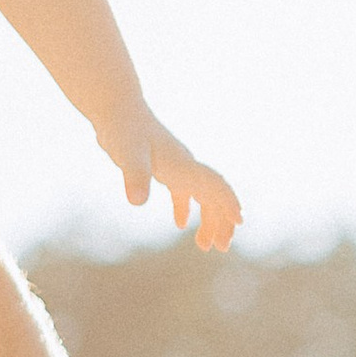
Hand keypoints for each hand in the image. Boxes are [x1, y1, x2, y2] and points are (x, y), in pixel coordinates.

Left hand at [96, 101, 240, 250]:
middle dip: (221, 221)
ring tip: (205, 246)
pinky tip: (180, 224)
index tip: (239, 222)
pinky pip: (182, 191)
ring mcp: (176, 166)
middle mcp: (185, 165)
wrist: (116, 108)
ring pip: (201, 195)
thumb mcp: (127, 155)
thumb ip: (134, 176)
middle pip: (213, 195)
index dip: (227, 202)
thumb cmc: (123, 129)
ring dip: (207, 219)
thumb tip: (136, 201)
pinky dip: (184, 208)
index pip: (214, 185)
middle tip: (221, 248)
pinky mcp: (163, 167)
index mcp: (183, 165)